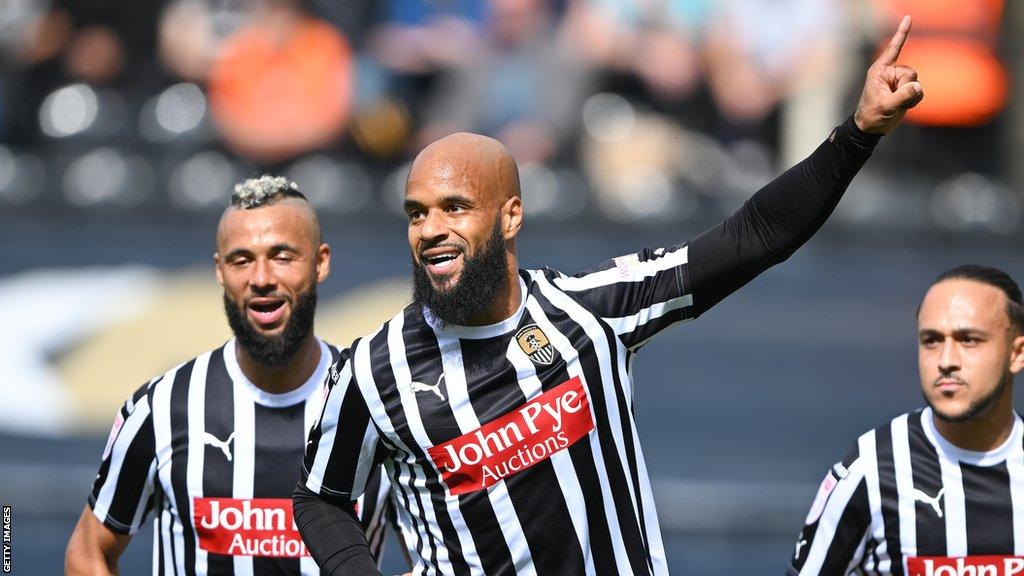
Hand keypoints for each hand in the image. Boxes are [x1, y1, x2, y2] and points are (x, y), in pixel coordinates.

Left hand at [853, 15, 923, 134]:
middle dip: (906, 88)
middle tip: (893, 99)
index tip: (908, 18)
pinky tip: (904, 106)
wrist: (872, 128)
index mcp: (880, 71)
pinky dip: (914, 100)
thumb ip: (902, 96)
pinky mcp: (906, 90)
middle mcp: (890, 73)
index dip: (902, 34)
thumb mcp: (885, 106)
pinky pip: (919, 91)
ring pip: (916, 82)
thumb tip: (917, 86)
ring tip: (896, 104)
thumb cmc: (871, 115)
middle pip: (911, 73)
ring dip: (910, 96)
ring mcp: (899, 81)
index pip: (893, 49)